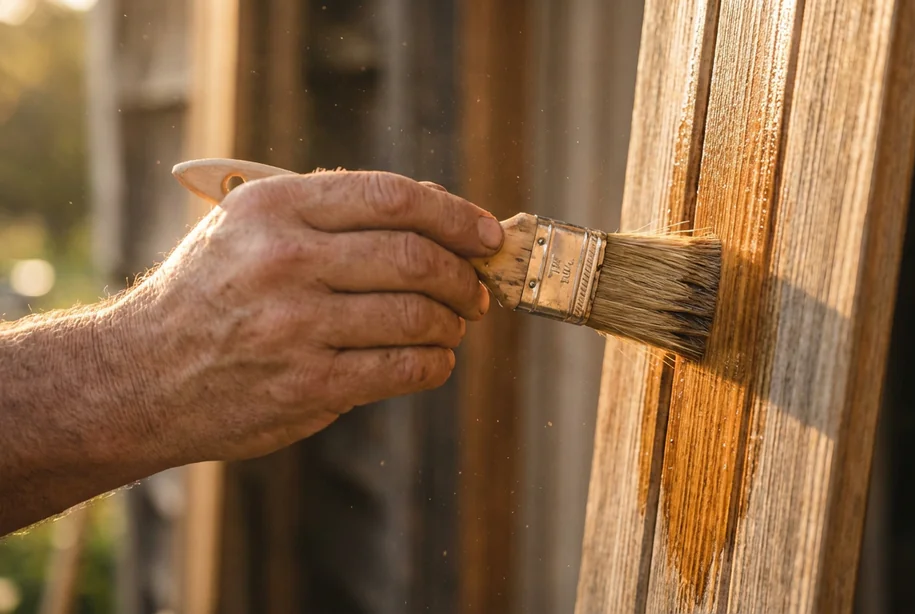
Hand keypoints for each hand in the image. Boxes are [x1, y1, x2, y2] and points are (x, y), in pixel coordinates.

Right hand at [97, 170, 502, 464]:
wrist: (140, 376)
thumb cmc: (211, 294)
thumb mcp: (250, 229)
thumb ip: (333, 212)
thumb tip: (437, 205)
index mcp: (274, 207)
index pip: (392, 197)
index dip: (455, 214)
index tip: (486, 234)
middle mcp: (285, 259)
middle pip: (415, 256)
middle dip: (463, 275)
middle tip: (476, 290)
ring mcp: (295, 325)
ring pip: (416, 315)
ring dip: (452, 323)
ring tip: (453, 327)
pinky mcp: (307, 384)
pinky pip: (402, 369)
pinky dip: (435, 364)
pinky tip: (434, 360)